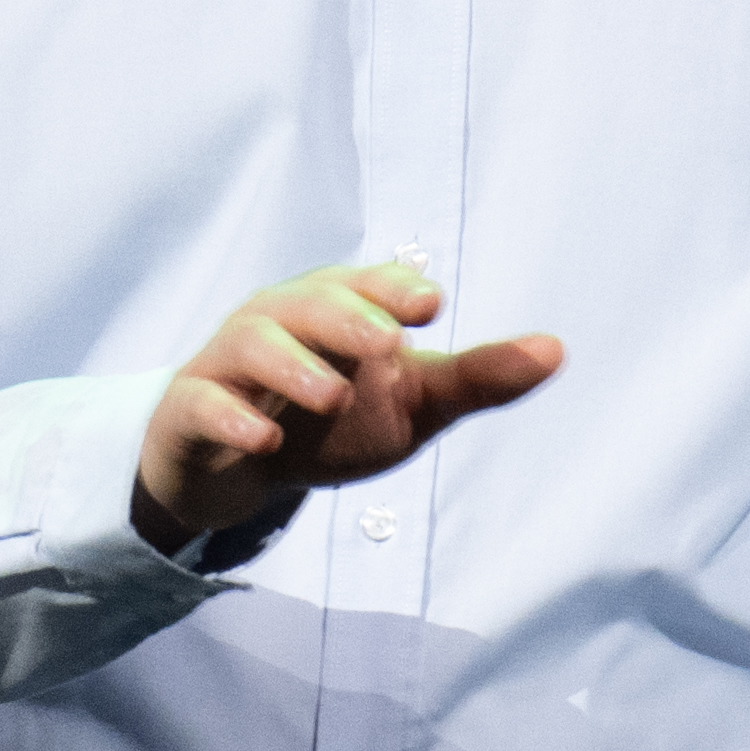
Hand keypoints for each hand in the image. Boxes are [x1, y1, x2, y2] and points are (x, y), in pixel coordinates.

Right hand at [134, 257, 564, 553]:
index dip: (394, 289)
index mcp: (334, 306)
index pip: (364, 282)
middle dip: (347, 316)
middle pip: (307, 302)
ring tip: (331, 393)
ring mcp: (229, 362)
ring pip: (253, 343)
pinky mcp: (192, 409)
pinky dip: (233, 415)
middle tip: (389, 344)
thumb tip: (557, 349)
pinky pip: (205, 402)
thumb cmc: (333, 419)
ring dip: (292, 365)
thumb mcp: (410, 403)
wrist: (236, 468)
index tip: (431, 305)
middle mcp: (279, 320)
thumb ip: (476, 378)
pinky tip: (264, 440)